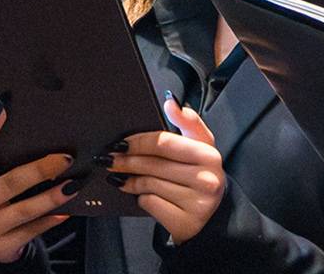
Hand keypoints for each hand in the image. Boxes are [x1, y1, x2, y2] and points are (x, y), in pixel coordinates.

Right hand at [0, 98, 74, 263]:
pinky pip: (31, 231)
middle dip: (41, 169)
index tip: (3, 105)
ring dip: (51, 197)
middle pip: (11, 182)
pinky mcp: (1, 245)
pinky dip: (49, 221)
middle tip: (67, 157)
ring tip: (74, 185)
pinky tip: (66, 211)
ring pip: (24, 210)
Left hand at [110, 98, 226, 240]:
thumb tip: (170, 102)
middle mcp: (206, 179)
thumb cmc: (201, 174)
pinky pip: (151, 204)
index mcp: (209, 155)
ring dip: (128, 179)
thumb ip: (187, 122)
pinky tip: (137, 193)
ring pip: (149, 185)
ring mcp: (197, 202)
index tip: (121, 142)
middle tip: (109, 158)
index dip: (138, 141)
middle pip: (153, 164)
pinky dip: (140, 198)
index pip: (165, 142)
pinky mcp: (185, 222)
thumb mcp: (202, 146)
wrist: (214, 214)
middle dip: (126, 160)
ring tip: (117, 175)